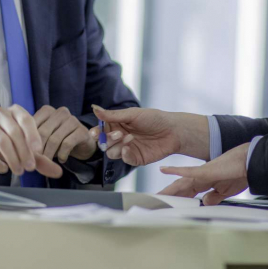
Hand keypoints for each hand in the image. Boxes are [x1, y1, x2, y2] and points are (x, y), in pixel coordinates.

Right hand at [0, 105, 62, 178]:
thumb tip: (59, 172)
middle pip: (14, 132)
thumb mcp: (26, 149)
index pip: (26, 119)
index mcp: (14, 111)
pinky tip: (4, 168)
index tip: (39, 151)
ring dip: (13, 159)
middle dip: (24, 152)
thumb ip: (42, 159)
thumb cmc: (9, 143)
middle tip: (30, 168)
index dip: (33, 135)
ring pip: (2, 141)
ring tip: (19, 171)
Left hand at [33, 106, 95, 162]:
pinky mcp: (82, 131)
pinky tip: (61, 160)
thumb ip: (33, 139)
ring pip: (54, 139)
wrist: (81, 145)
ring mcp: (72, 120)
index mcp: (47, 110)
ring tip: (47, 163)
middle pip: (43, 132)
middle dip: (38, 150)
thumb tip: (22, 150)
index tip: (27, 154)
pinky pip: (67, 144)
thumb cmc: (58, 141)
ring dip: (49, 154)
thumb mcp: (44, 138)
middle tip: (35, 162)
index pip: (33, 124)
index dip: (28, 141)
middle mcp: (60, 112)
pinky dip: (62, 155)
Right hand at [90, 105, 209, 165]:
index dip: (96, 132)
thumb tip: (94, 108)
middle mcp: (120, 137)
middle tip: (119, 133)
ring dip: (116, 146)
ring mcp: (127, 148)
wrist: (173, 131)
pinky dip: (124, 154)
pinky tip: (129, 148)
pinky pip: (124, 159)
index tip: (94, 133)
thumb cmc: (154, 118)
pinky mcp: (135, 158)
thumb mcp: (132, 114)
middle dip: (107, 139)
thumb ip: (113, 115)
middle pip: (103, 142)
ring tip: (129, 137)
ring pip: (111, 152)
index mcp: (117, 124)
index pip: (101, 129)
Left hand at [157, 143, 249, 205]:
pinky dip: (176, 170)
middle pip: (180, 188)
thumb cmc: (241, 174)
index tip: (167, 206)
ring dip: (169, 190)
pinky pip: (188, 171)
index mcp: (206, 182)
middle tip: (154, 202)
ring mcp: (202, 173)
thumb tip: (205, 202)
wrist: (250, 163)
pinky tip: (164, 169)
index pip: (187, 192)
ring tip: (156, 195)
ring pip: (181, 182)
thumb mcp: (226, 191)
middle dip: (168, 196)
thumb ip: (214, 196)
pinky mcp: (205, 170)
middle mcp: (201, 177)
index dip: (177, 199)